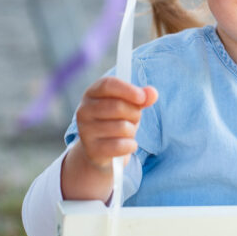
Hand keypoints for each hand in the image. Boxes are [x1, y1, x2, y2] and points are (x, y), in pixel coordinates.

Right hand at [61, 77, 156, 200]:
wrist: (102, 151)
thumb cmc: (116, 121)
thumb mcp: (129, 106)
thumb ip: (141, 98)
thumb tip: (152, 93)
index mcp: (92, 93)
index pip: (108, 84)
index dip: (127, 90)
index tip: (142, 98)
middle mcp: (84, 110)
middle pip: (117, 106)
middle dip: (134, 113)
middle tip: (134, 118)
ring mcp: (85, 131)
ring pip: (122, 127)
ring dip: (132, 130)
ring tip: (127, 132)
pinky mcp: (92, 150)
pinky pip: (120, 145)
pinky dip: (130, 145)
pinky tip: (127, 145)